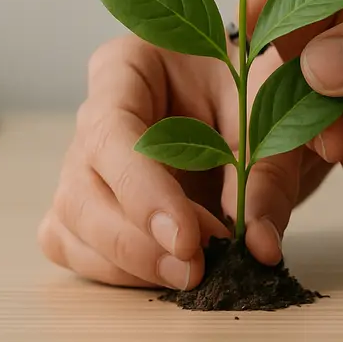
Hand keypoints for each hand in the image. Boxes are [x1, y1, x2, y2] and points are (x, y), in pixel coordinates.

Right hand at [37, 34, 342, 289]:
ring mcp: (83, 163)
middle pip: (81, 187)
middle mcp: (92, 114)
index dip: (143, 192)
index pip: (112, 130)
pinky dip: (118, 275)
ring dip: (130, 264)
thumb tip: (259, 247)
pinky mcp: (88, 206)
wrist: (252, 99)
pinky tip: (168, 273)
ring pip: (71, 225)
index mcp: (125, 66)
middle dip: (137, 241)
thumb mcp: (271, 113)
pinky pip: (76, 248)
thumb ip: (269, 174)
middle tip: (198, 266)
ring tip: (195, 271)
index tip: (187, 239)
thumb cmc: (252, 86)